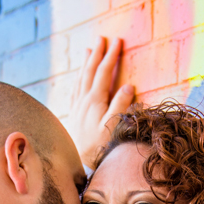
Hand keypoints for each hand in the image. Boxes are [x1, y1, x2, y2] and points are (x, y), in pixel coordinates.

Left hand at [68, 37, 134, 168]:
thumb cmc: (99, 147)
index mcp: (94, 100)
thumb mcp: (113, 127)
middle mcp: (83, 101)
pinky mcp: (73, 115)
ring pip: (80, 79)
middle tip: (102, 38)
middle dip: (97, 53)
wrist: (80, 164)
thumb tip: (129, 86)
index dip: (111, 56)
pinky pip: (75, 90)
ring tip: (88, 50)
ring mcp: (77, 107)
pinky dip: (78, 79)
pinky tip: (78, 77)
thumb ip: (120, 105)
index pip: (104, 72)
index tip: (117, 41)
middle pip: (90, 71)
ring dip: (86, 63)